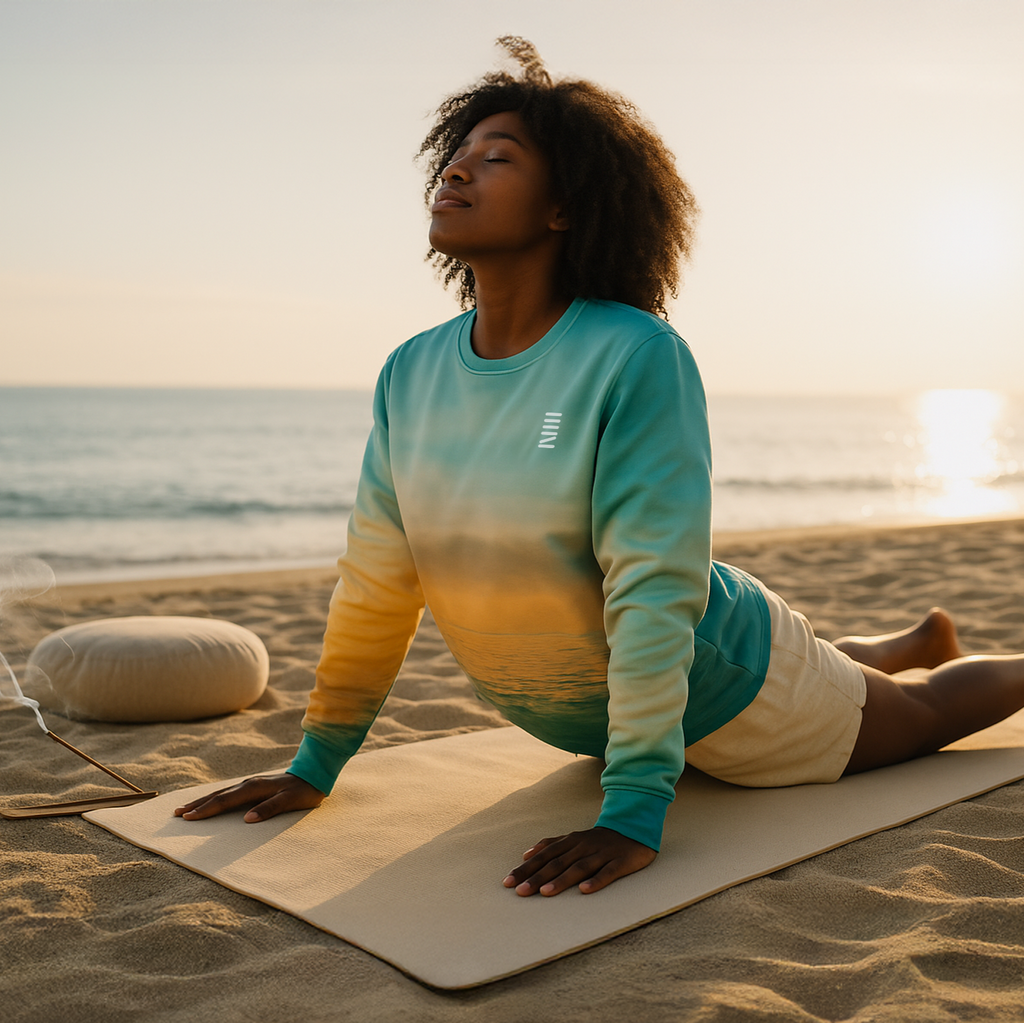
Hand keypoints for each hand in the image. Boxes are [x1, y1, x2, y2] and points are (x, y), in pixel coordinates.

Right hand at [173, 772, 324, 822]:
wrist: (314, 775)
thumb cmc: (303, 791)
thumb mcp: (290, 801)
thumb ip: (270, 809)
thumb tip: (247, 819)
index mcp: (255, 788)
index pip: (225, 801)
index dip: (206, 810)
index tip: (188, 818)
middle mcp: (249, 784)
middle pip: (218, 795)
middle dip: (197, 805)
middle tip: (176, 814)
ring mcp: (250, 784)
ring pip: (221, 793)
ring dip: (202, 801)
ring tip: (185, 809)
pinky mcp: (253, 787)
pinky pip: (228, 793)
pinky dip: (214, 798)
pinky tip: (208, 802)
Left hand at [502, 826, 656, 896]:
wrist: (633, 829)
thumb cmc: (597, 840)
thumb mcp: (573, 838)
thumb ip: (551, 844)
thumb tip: (526, 854)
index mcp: (571, 841)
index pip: (544, 856)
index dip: (526, 869)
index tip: (508, 882)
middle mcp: (583, 846)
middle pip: (557, 862)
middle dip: (537, 877)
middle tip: (520, 891)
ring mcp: (601, 853)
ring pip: (579, 867)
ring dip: (561, 880)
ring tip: (545, 892)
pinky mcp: (620, 862)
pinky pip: (607, 872)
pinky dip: (596, 880)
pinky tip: (584, 890)